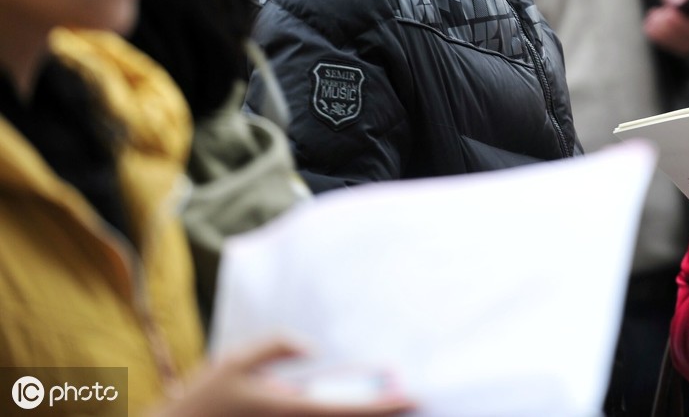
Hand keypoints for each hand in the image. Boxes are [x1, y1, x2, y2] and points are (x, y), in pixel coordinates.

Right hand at [152, 340, 414, 416]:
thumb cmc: (205, 399)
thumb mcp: (236, 361)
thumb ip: (275, 347)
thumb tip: (310, 346)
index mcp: (289, 409)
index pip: (349, 411)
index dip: (386, 406)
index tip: (415, 397)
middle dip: (382, 413)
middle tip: (414, 400)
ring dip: (362, 412)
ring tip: (389, 400)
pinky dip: (339, 413)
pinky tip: (356, 403)